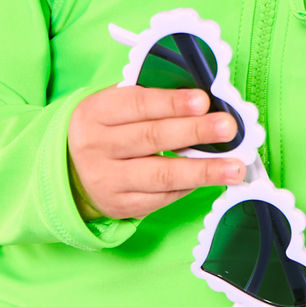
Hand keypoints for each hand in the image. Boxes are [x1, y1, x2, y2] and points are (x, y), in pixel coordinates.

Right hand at [67, 85, 241, 222]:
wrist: (70, 170)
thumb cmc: (108, 129)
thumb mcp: (115, 107)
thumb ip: (152, 102)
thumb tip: (204, 103)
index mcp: (95, 112)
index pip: (138, 104)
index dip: (172, 103)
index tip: (203, 101)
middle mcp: (96, 146)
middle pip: (152, 138)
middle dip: (194, 132)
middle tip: (228, 128)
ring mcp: (107, 180)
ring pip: (161, 174)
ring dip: (203, 170)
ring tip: (235, 167)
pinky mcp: (120, 206)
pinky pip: (161, 197)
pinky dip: (189, 186)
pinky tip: (210, 178)